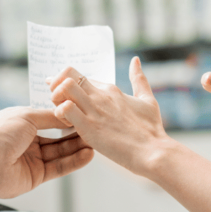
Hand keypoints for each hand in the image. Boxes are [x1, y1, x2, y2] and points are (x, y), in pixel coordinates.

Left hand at [0, 107, 94, 199]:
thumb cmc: (0, 135)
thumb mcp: (26, 117)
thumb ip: (49, 117)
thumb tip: (67, 113)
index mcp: (22, 122)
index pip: (50, 119)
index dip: (65, 117)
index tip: (83, 114)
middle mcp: (28, 140)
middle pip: (57, 137)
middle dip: (75, 134)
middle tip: (93, 129)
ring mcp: (33, 158)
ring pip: (60, 152)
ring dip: (77, 148)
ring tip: (95, 142)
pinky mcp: (37, 175)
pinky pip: (58, 167)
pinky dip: (73, 162)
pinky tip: (87, 155)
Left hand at [47, 58, 172, 177]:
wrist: (154, 151)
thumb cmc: (152, 129)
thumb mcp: (147, 99)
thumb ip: (139, 79)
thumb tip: (136, 60)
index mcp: (111, 89)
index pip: (81, 77)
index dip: (68, 84)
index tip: (60, 91)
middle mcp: (100, 95)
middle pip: (69, 74)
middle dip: (57, 84)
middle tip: (58, 101)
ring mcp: (94, 110)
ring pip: (64, 87)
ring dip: (56, 98)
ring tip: (60, 113)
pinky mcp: (89, 127)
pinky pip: (65, 109)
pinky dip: (59, 114)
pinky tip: (65, 125)